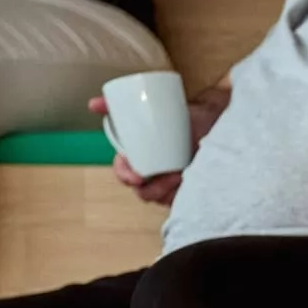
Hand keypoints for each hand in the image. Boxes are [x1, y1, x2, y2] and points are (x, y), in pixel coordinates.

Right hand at [87, 84, 226, 204]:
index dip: (125, 175)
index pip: (124, 172)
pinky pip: (181, 202)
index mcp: (140, 157)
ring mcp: (173, 182)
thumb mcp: (151, 107)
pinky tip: (187, 182)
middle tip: (157, 182)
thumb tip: (92, 105)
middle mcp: (155, 172)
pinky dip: (180, 194)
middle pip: (142, 191)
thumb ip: (118, 106)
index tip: (135, 175)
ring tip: (177, 176)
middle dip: (147, 189)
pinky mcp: (189, 189)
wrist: (215, 120)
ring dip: (165, 191)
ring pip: (162, 198)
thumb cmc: (182, 117)